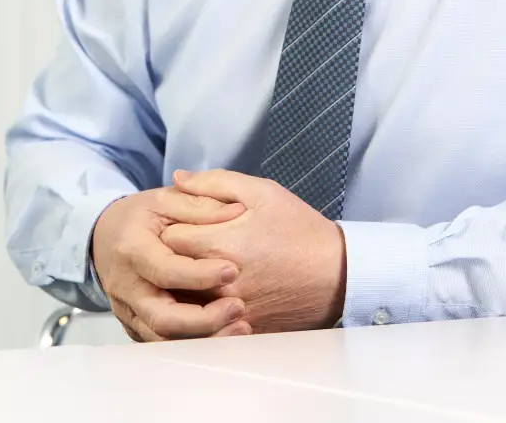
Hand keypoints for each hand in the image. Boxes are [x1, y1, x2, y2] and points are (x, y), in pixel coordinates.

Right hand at [90, 187, 251, 341]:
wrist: (104, 237)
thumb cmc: (139, 218)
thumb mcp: (165, 199)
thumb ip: (200, 205)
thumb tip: (237, 210)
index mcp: (132, 250)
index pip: (164, 271)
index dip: (199, 276)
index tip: (232, 270)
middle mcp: (126, 286)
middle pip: (163, 318)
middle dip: (205, 320)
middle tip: (239, 307)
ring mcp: (129, 311)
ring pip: (164, 339)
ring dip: (205, 337)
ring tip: (240, 325)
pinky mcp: (135, 326)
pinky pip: (163, 344)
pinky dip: (194, 343)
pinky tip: (223, 333)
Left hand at [162, 169, 346, 334]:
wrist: (338, 272)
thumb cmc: (299, 228)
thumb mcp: (262, 192)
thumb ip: (214, 182)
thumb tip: (177, 179)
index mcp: (219, 242)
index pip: (167, 236)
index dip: (170, 225)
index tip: (179, 221)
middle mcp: (218, 280)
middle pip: (169, 270)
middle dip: (169, 255)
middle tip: (181, 244)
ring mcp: (229, 307)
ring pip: (182, 299)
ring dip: (181, 283)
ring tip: (192, 267)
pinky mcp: (241, 326)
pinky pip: (204, 322)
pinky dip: (199, 307)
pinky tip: (207, 292)